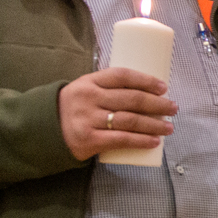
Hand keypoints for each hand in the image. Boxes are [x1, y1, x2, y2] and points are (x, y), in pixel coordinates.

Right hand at [58, 68, 175, 160]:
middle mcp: (88, 99)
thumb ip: (107, 87)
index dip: (145, 80)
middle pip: (131, 99)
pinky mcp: (89, 140)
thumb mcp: (85, 90)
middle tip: (173, 108)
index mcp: (88, 82)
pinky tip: (154, 141)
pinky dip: (141, 141)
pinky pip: (121, 140)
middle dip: (157, 104)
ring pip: (130, 120)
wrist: (44, 131)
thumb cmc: (74, 108)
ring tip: (169, 127)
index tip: (163, 87)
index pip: (122, 76)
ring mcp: (88, 119)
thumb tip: (147, 89)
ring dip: (154, 124)